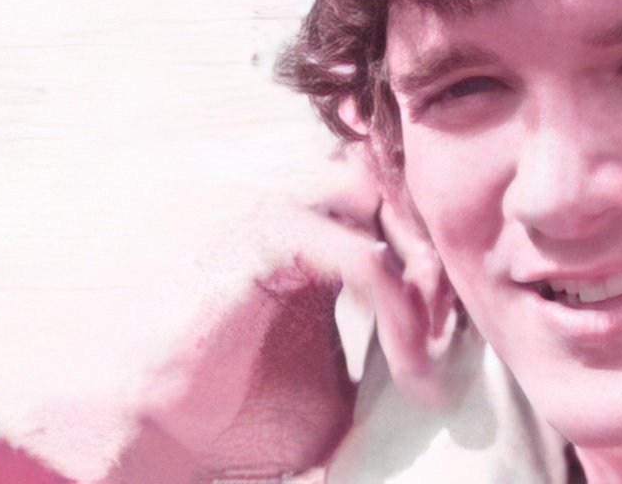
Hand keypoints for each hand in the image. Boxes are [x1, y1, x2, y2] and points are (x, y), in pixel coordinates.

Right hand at [103, 147, 456, 481]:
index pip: (397, 205)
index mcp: (316, 237)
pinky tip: (407, 360)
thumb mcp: (341, 386)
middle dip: (434, 246)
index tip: (454, 329)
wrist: (163, 437)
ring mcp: (276, 220)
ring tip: (430, 333)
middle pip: (394, 185)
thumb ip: (389, 352)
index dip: (435, 256)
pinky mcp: (261, 243)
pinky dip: (397, 306)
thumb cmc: (242, 413)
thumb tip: (458, 357)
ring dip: (420, 265)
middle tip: (451, 321)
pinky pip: (359, 256)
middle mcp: (296, 214)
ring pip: (380, 201)